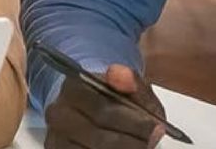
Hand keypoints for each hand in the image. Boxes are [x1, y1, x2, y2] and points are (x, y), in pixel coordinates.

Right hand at [45, 65, 167, 148]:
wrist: (91, 113)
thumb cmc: (114, 100)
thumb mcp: (128, 88)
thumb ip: (130, 81)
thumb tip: (121, 75)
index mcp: (73, 87)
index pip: (104, 110)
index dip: (135, 123)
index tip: (158, 129)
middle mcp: (58, 113)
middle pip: (99, 137)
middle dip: (132, 143)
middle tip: (153, 142)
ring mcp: (56, 137)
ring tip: (142, 147)